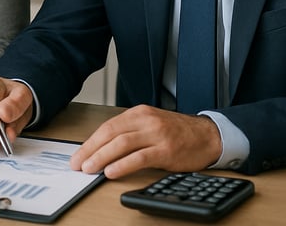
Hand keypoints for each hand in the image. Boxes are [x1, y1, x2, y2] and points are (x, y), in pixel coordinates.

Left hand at [69, 104, 221, 178]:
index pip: (107, 126)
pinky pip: (140, 157)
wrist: (208, 136)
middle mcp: (146, 121)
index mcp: (139, 113)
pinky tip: (111, 171)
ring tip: (90, 168)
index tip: (78, 155)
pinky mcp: (166, 150)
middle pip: (111, 134)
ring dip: (102, 157)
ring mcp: (156, 135)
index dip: (90, 142)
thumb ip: (129, 132)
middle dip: (91, 150)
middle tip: (78, 163)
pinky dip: (123, 165)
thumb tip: (101, 148)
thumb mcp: (150, 124)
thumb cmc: (177, 132)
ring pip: (122, 144)